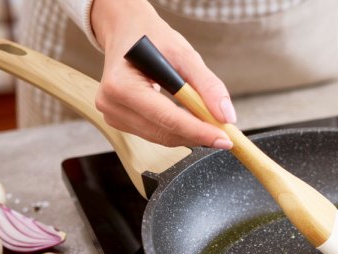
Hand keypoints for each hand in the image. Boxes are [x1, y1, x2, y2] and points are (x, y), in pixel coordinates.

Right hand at [90, 0, 234, 148]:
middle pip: (165, 132)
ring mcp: (112, 115)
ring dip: (189, 134)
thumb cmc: (153, 38)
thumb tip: (226, 116)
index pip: (167, 118)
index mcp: (122, 85)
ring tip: (210, 124)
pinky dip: (176, 130)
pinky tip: (189, 119)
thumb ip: (208, 85)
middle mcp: (111, 104)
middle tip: (225, 134)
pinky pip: (155, 133)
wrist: (127, 31)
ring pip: (161, 137)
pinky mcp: (119, 121)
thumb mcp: (184, 54)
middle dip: (198, 135)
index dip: (199, 132)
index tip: (225, 139)